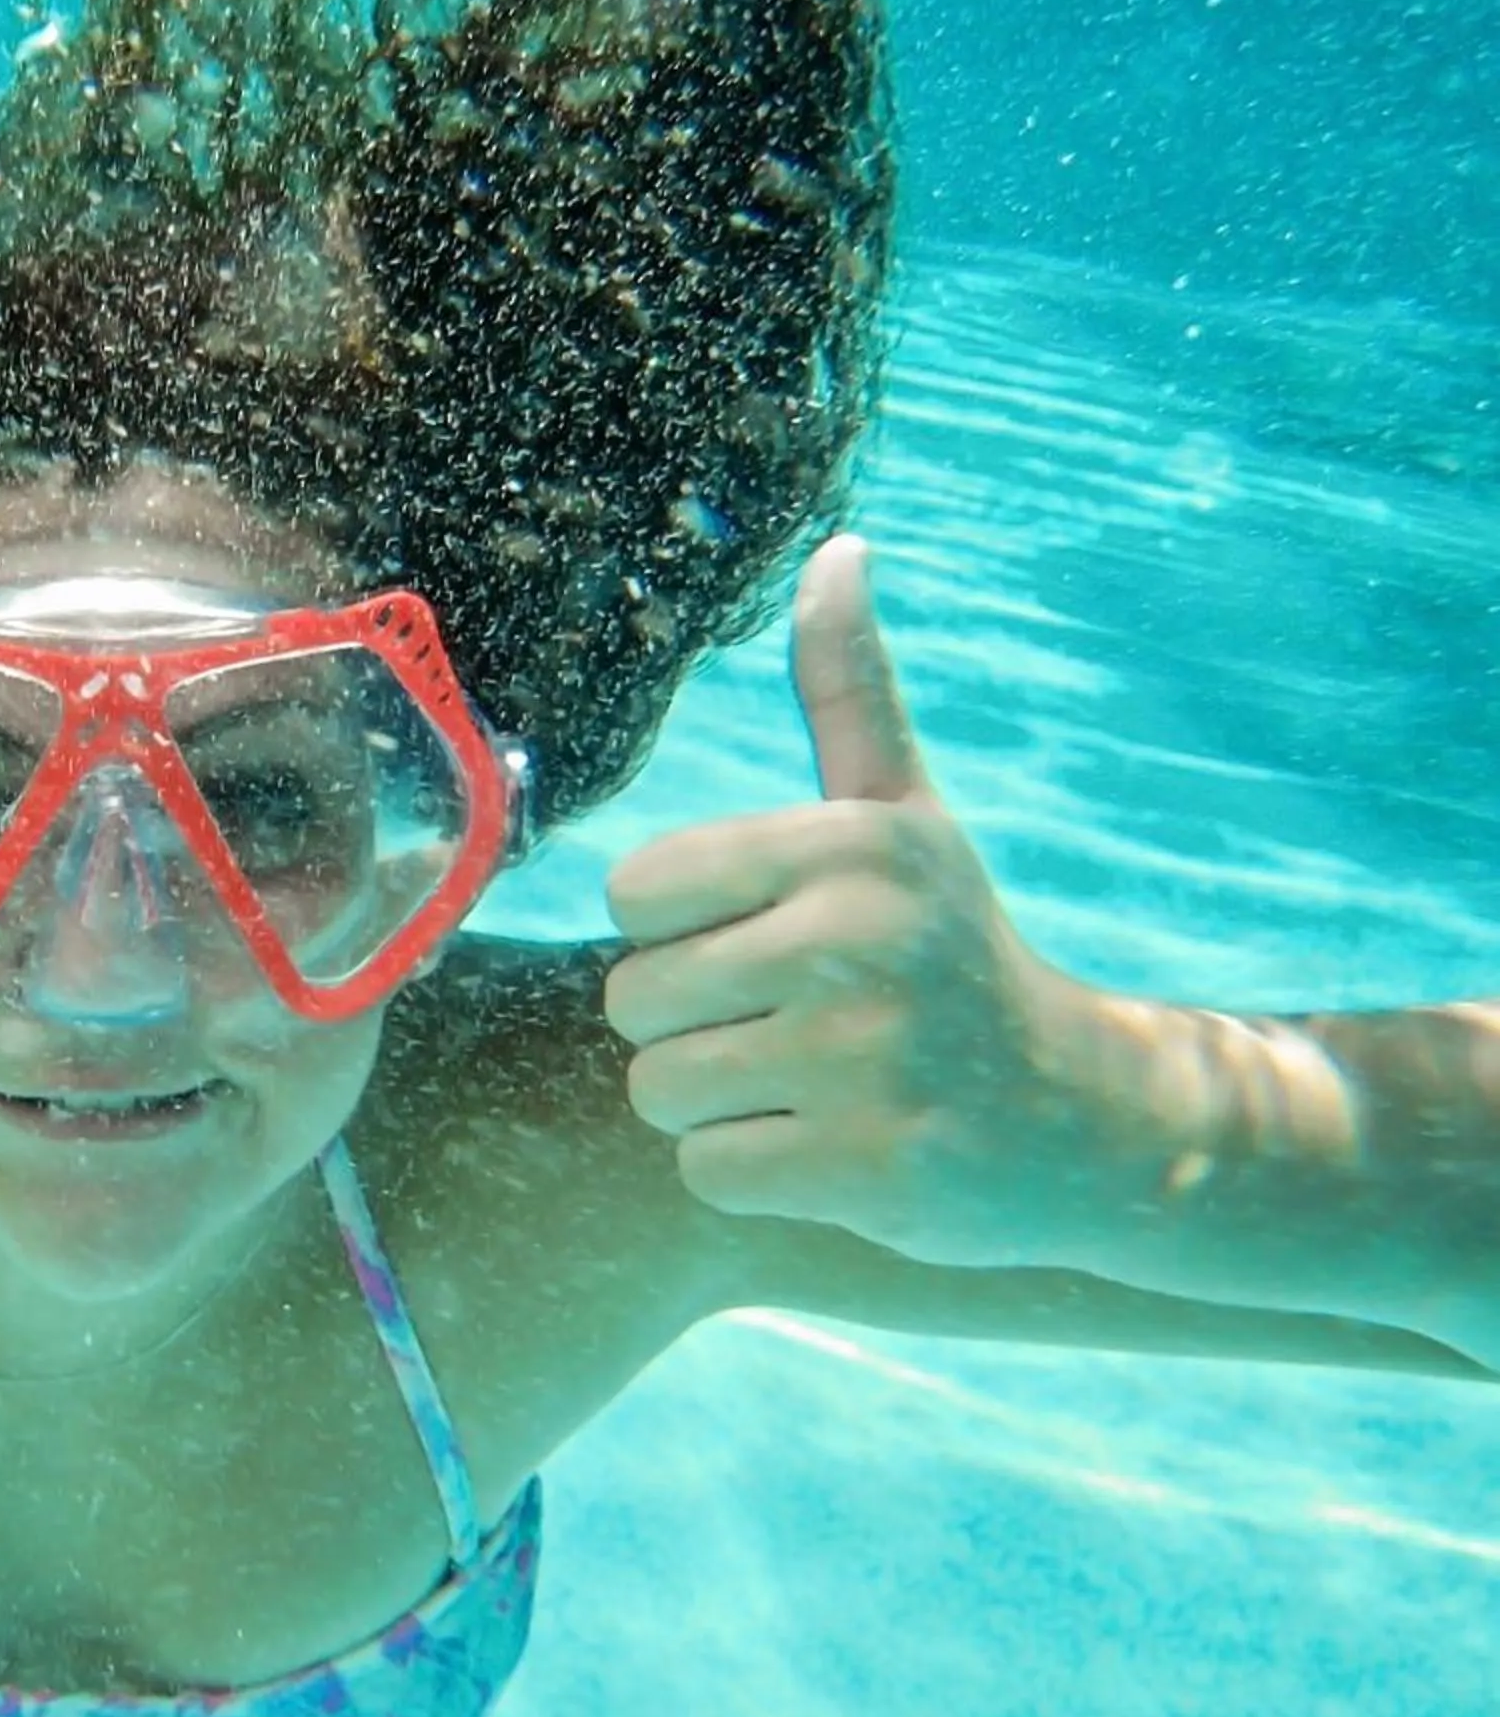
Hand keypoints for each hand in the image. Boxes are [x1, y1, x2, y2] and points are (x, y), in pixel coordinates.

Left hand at [601, 535, 1128, 1266]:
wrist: (1085, 1118)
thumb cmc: (954, 952)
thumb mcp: (907, 816)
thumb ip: (850, 692)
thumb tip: (841, 547)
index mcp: (850, 849)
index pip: (634, 893)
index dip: (677, 930)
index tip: (766, 939)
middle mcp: (858, 945)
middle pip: (633, 1000)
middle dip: (692, 1024)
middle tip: (795, 1024)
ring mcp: (866, 1062)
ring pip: (660, 1090)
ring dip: (715, 1102)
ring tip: (812, 1082)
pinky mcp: (868, 1168)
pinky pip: (708, 1168)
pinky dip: (753, 1169)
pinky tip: (833, 1144)